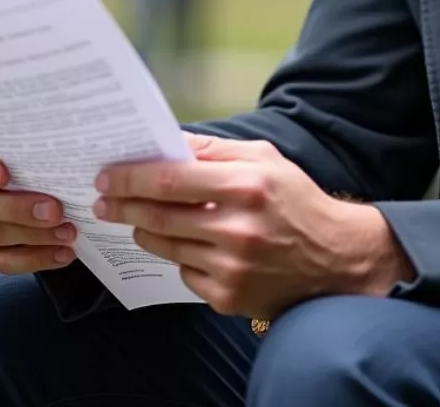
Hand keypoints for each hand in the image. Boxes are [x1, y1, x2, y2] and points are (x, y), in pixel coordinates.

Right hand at [0, 134, 75, 273]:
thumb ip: (29, 121)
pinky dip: (37, 258)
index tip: (2, 173)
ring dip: (34, 236)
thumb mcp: (23, 124)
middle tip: (55, 209)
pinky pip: (6, 261)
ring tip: (69, 231)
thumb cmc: (26, 135)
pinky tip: (65, 252)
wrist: (33, 164)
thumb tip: (60, 105)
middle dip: (16, 209)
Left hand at [94, 134, 413, 318]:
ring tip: (137, 218)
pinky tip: (186, 244)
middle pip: (159, 216)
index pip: (171, 180)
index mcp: (247, 185)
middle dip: (124, 205)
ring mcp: (231, 267)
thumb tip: (170, 143)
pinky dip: (179, 256)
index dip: (131, 177)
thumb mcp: (266, 159)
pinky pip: (184, 273)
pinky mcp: (228, 297)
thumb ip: (217, 149)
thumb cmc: (296, 200)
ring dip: (144, 230)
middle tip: (104, 199)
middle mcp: (238, 228)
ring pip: (166, 246)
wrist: (335, 258)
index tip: (107, 175)